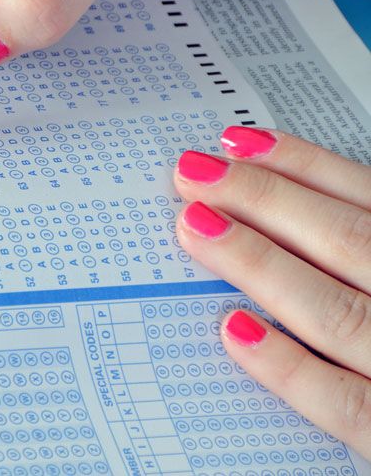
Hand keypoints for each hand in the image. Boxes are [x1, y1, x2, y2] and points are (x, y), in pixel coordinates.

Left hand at [174, 126, 370, 457]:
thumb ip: (362, 250)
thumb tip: (290, 212)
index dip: (306, 167)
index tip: (238, 143)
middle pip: (349, 243)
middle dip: (264, 200)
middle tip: (194, 173)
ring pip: (338, 313)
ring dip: (259, 262)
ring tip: (195, 226)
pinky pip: (345, 403)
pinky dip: (290, 367)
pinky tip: (233, 330)